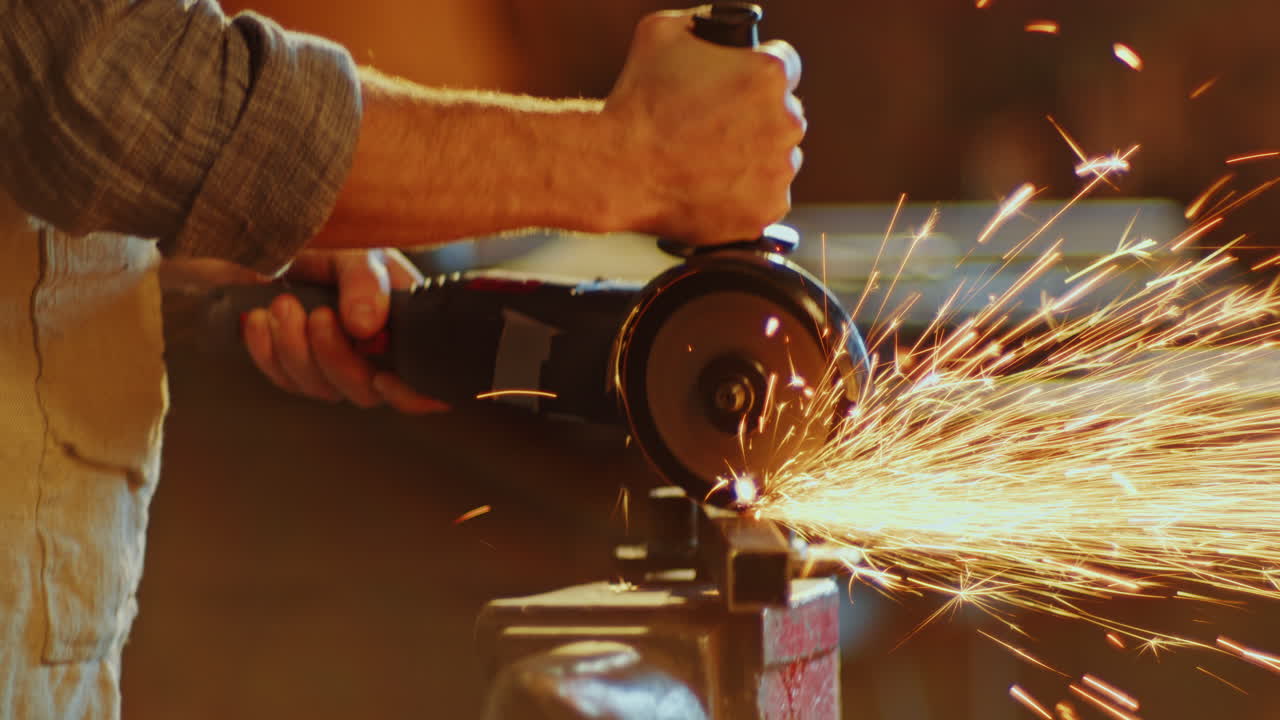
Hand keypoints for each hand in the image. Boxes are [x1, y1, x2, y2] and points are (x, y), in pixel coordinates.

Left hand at [241, 249, 447, 413]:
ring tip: (282, 303)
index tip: (381, 377)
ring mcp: (336, 366)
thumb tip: (366, 327)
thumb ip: (365, 282)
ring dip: (296, 348)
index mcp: (405, 326)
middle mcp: (376, 355)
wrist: (275, 240)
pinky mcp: (297, 369)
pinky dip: (267, 350)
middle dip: (335, 357)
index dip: (410, 395)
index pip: (422, 380)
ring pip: (321, 388)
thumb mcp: (355, 251)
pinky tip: (261, 318)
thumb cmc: (331, 242)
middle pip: (365, 391)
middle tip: (316, 314)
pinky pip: (284, 379)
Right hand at [603, 7, 804, 243]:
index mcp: (769, 73)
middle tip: (714, 129)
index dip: (756, 75)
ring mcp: (778, 170)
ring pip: (779, 159)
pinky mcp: (766, 209)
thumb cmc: (637, 100)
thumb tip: (713, 28)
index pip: (785, 66)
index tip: (737, 90)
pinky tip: (712, 188)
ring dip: (754, 158)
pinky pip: (766, 198)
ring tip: (709, 161)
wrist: (619, 169)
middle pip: (784, 114)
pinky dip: (746, 197)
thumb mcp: (662, 31)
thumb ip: (702, 22)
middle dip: (757, 119)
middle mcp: (785, 121)